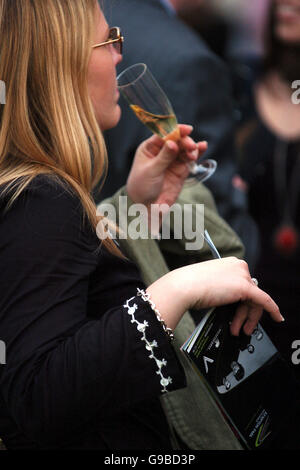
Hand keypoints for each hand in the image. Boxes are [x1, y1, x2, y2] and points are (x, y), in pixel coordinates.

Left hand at [126, 124, 207, 206]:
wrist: (147, 206)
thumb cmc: (142, 187)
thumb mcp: (151, 171)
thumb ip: (164, 157)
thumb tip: (173, 142)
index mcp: (149, 148)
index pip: (163, 134)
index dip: (175, 130)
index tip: (186, 129)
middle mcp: (161, 152)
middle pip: (176, 140)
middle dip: (185, 141)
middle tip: (191, 146)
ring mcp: (172, 160)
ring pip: (184, 148)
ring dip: (191, 148)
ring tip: (193, 153)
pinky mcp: (181, 170)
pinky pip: (190, 158)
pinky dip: (197, 153)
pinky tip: (203, 147)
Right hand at [146, 257, 283, 335]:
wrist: (183, 287)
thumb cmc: (188, 286)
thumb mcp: (209, 283)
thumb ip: (223, 288)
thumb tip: (230, 300)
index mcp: (229, 262)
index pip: (243, 283)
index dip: (242, 301)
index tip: (239, 313)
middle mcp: (238, 265)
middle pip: (250, 292)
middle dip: (245, 312)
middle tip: (240, 326)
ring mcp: (242, 275)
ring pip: (254, 300)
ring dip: (248, 317)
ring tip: (239, 329)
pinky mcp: (245, 287)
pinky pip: (264, 300)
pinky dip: (273, 309)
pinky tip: (277, 317)